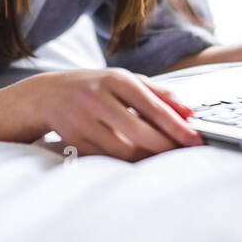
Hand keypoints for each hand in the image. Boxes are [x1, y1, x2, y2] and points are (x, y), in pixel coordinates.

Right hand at [27, 67, 202, 160]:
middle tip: (185, 153)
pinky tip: (142, 160)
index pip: (151, 104)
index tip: (195, 138)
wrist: (46, 94)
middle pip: (139, 131)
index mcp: (114, 79)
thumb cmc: (93, 87)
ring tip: (166, 157)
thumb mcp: (123, 80)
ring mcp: (83, 121)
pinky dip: (128, 162)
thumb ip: (158, 93)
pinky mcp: (75, 141)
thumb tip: (189, 112)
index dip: (176, 125)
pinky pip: (109, 159)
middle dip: (166, 146)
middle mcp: (97, 98)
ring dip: (149, 158)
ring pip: (124, 150)